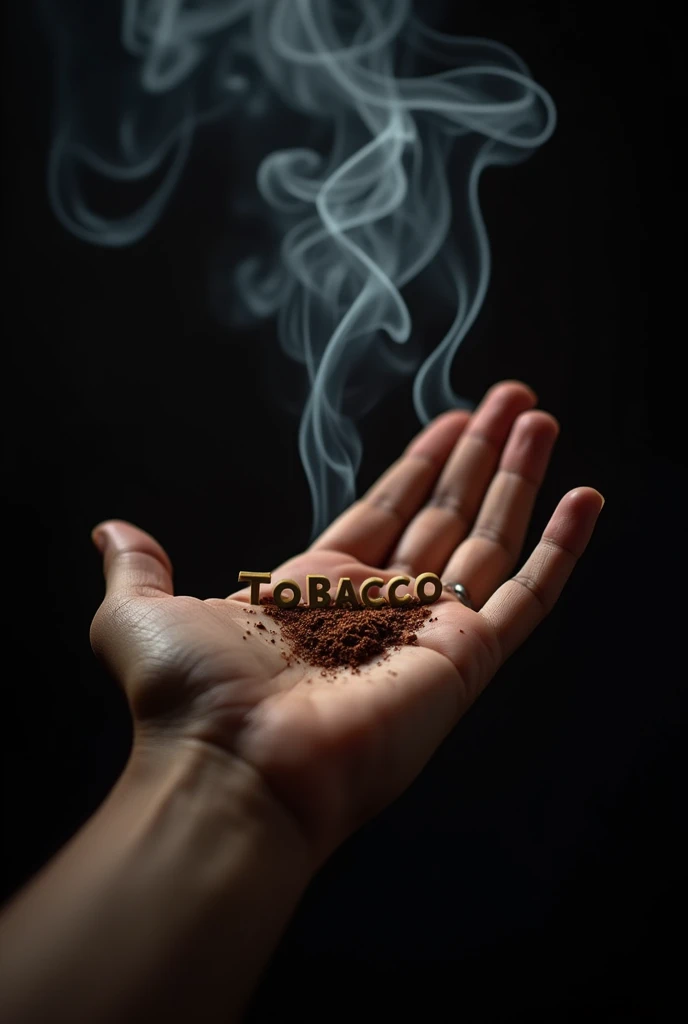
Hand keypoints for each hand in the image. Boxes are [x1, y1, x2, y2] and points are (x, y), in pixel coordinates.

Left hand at [90, 380, 603, 863]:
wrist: (229, 766)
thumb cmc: (187, 698)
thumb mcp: (141, 614)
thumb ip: (137, 565)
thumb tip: (112, 530)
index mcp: (319, 591)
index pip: (387, 510)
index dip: (422, 462)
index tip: (455, 420)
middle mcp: (381, 608)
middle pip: (445, 513)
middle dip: (480, 454)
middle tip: (514, 401)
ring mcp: (428, 631)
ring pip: (490, 539)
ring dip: (519, 478)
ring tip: (541, 419)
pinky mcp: (466, 658)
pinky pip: (527, 597)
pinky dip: (561, 549)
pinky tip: (584, 498)